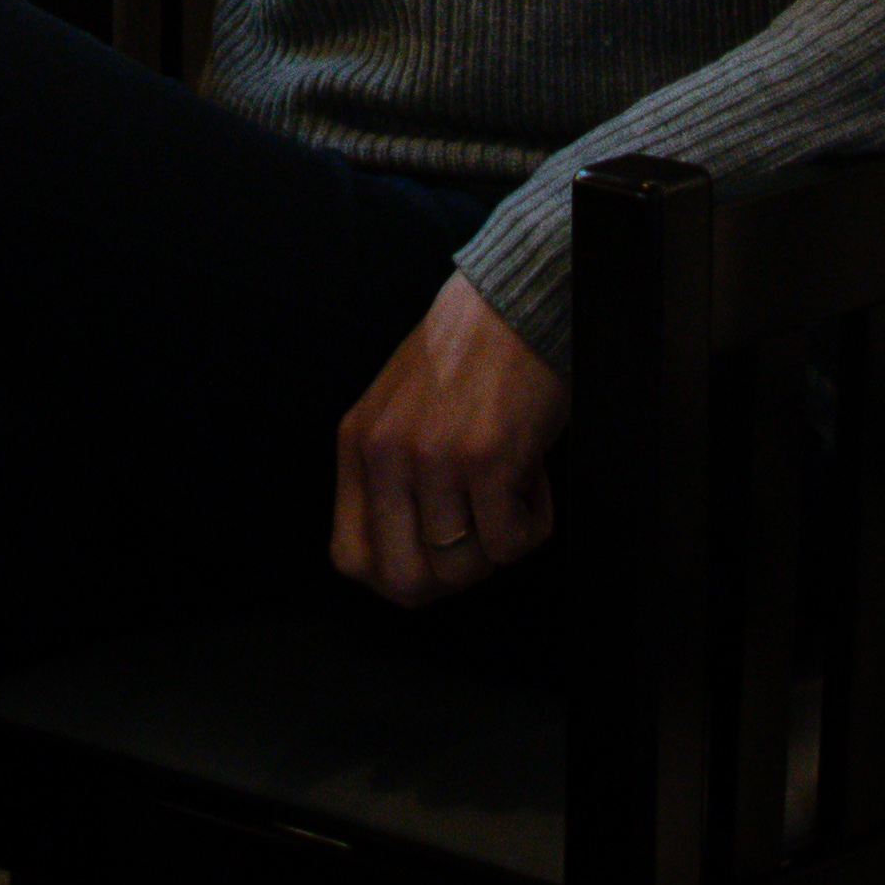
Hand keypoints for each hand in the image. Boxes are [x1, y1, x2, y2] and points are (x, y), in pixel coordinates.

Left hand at [330, 278, 566, 606]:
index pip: (351, 558)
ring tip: (510, 490)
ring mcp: (433, 460)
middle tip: (481, 536)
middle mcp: (385, 455)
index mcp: (357, 443)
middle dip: (453, 576)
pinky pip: (511, 544)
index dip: (397, 576)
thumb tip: (405, 554)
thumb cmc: (467, 358)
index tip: (433, 561)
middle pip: (406, 580)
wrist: (515, 304)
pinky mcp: (486, 461)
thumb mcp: (396, 411)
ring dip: (498, 544)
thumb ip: (387, 475)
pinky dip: (534, 522)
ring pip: (463, 569)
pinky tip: (532, 475)